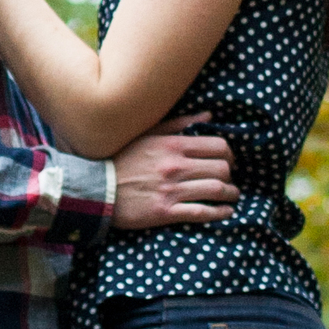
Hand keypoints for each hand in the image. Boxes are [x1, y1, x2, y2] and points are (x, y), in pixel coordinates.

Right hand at [110, 122, 237, 230]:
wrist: (96, 188)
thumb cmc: (122, 158)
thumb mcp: (147, 134)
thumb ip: (179, 124)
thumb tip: (208, 116)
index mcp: (172, 145)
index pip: (217, 146)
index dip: (229, 154)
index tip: (228, 160)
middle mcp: (175, 167)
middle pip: (221, 169)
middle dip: (231, 174)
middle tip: (230, 178)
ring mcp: (171, 190)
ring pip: (216, 190)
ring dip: (230, 194)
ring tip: (232, 195)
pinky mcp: (165, 212)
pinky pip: (202, 212)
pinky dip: (220, 213)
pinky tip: (226, 212)